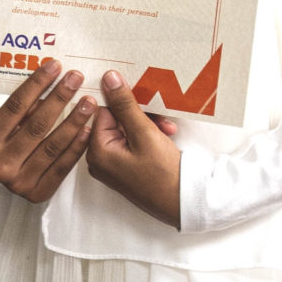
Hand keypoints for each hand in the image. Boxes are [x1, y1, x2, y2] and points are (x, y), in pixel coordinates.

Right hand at [0, 62, 96, 203]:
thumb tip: (53, 77)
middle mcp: (0, 164)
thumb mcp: (4, 121)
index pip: (15, 106)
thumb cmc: (5, 138)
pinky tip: (88, 128)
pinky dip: (77, 146)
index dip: (36, 84)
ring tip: (88, 102)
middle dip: (59, 98)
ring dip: (74, 121)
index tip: (55, 66)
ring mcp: (19, 182)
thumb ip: (25, 106)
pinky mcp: (37, 193)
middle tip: (76, 78)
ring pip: (52, 146)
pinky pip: (62, 166)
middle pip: (36, 126)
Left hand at [85, 72, 181, 225]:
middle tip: (162, 120)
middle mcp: (100, 159)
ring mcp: (113, 165)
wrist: (184, 202)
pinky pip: (132, 142)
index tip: (144, 102)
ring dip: (148, 125)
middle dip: (140, 116)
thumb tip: (109, 79)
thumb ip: (125, 105)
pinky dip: (149, 136)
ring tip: (167, 129)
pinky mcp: (126, 168)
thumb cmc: (163, 173)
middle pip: (115, 120)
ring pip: (127, 130)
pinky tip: (165, 136)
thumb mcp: (144, 133)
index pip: (104, 112)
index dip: (126, 104)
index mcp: (96, 151)